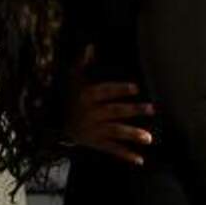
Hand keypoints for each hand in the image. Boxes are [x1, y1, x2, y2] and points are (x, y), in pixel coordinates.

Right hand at [63, 44, 154, 164]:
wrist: (53, 124)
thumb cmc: (69, 96)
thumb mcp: (73, 78)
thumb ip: (83, 62)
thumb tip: (90, 45)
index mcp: (87, 96)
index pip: (106, 91)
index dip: (120, 89)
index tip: (137, 88)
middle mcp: (91, 113)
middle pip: (114, 112)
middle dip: (133, 111)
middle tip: (151, 109)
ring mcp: (93, 130)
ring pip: (115, 132)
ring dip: (132, 135)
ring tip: (149, 138)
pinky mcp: (95, 143)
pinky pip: (111, 149)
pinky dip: (125, 155)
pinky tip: (140, 159)